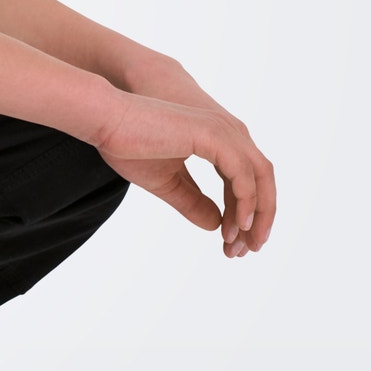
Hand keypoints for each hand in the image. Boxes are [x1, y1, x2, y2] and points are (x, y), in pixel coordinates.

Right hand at [95, 83, 274, 257]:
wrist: (107, 120)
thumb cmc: (130, 145)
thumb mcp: (168, 183)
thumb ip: (193, 202)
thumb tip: (217, 225)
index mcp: (218, 141)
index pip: (246, 181)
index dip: (245, 214)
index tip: (233, 245)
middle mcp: (227, 132)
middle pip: (262, 179)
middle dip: (261, 217)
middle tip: (248, 249)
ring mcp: (223, 131)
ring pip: (260, 177)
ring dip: (258, 214)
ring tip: (244, 244)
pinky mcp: (213, 135)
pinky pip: (243, 174)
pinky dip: (246, 201)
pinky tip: (238, 225)